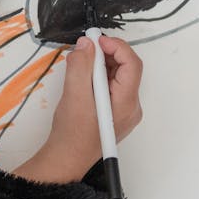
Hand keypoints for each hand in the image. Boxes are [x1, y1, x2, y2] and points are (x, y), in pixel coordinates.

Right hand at [14, 35, 142, 182]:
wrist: (67, 157)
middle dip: (107, 54)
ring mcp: (125, 110)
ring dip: (102, 64)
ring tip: (82, 64)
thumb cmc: (72, 134)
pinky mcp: (116, 111)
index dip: (116, 47)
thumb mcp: (74, 95)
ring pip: (119, 76)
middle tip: (87, 48)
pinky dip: (100, 76)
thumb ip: (80, 66)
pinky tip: (85, 78)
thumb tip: (86, 45)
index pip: (132, 64)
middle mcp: (131, 107)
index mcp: (126, 103)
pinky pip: (113, 86)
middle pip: (127, 69)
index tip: (97, 40)